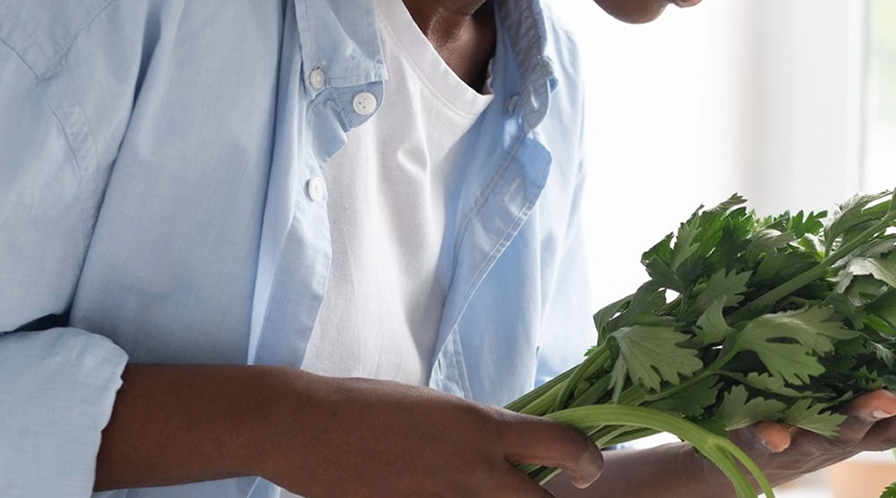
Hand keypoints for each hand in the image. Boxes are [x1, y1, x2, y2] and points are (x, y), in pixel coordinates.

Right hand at [262, 375, 602, 496]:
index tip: (585, 471)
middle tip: (533, 496)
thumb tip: (504, 453)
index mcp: (483, 427)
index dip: (587, 462)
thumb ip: (479, 433)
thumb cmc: (368, 406)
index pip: (565, 446)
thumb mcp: (438, 409)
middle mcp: (474, 469)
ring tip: (473, 491)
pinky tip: (430, 495)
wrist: (308, 428)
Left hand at [719, 384, 895, 489]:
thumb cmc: (790, 406)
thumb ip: (858, 346)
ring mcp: (804, 440)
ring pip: (839, 433)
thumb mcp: (828, 379)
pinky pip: (764, 440)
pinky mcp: (758, 442)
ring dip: (861, 417)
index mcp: (864, 416)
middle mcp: (844, 435)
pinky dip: (771, 436)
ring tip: (880, 399)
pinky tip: (774, 433)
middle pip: (889, 428)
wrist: (727, 460)